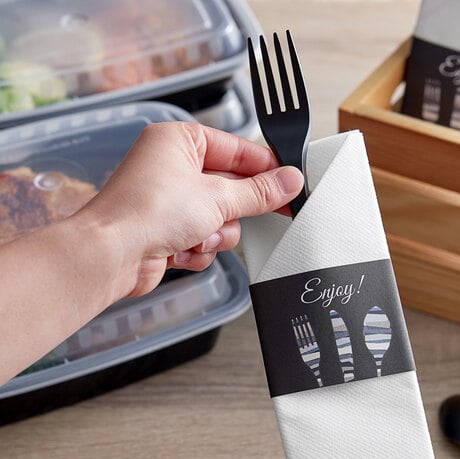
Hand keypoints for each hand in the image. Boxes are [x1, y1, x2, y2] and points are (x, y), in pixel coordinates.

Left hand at [83, 121, 303, 296]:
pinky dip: (199, 249)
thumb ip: (259, 192)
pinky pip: (204, 239)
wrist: (111, 256)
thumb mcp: (217, 197)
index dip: (265, 168)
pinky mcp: (168, 232)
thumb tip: (289, 181)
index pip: (237, 149)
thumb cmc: (146, 212)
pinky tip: (181, 250)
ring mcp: (170, 202)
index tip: (289, 182)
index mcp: (180, 142)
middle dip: (233, 210)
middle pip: (230, 188)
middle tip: (252, 215)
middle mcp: (173, 168)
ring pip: (221, 219)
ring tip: (198, 236)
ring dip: (215, 234)